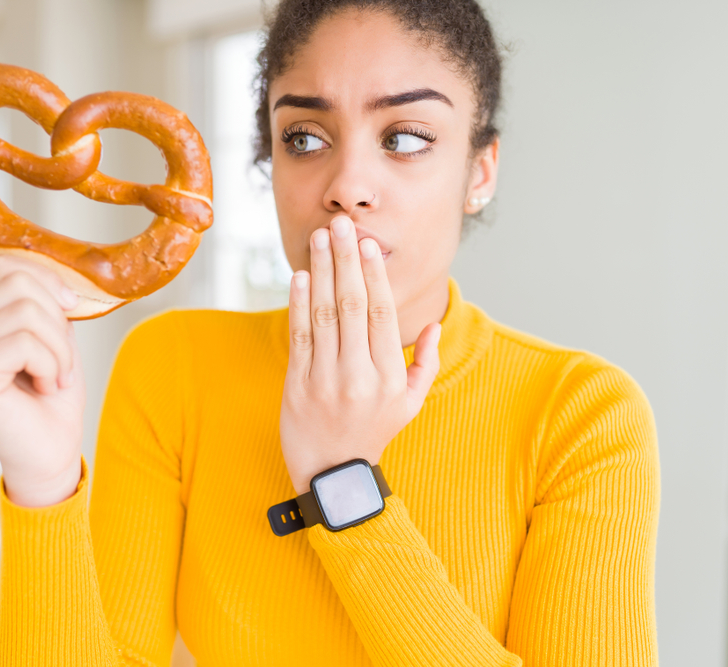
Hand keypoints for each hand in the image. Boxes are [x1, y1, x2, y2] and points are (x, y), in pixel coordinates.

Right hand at [0, 255, 85, 506]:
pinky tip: (44, 387)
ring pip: (24, 312)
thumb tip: (54, 274)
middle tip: (60, 359)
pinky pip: (22, 342)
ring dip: (57, 348)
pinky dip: (49, 363)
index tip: (71, 309)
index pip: (4, 267)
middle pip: (17, 283)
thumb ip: (44, 301)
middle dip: (57, 319)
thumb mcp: (55, 335)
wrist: (51, 452)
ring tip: (53, 377)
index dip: (47, 279)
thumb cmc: (53, 397)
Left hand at [280, 215, 441, 493]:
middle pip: (351, 305)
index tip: (368, 243)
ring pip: (323, 315)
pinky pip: (298, 336)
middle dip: (347, 260)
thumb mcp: (410, 405)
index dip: (374, 274)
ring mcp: (325, 379)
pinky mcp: (297, 384)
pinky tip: (301, 275)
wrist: (333, 476)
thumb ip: (424, 363)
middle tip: (342, 224)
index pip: (381, 314)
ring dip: (322, 271)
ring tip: (320, 238)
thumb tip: (430, 325)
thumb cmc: (374, 434)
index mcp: (388, 376)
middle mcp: (358, 375)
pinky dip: (298, 303)